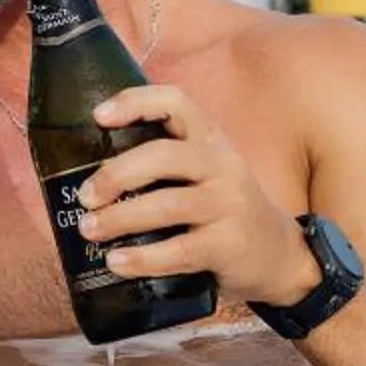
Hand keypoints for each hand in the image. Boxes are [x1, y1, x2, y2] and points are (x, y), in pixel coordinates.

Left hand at [77, 86, 321, 305]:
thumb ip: (163, 166)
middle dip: (116, 174)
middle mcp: (223, 165)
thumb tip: (88, 177)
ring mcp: (229, 205)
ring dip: (120, 218)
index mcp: (210, 140)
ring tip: (90, 230)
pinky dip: (143, 258)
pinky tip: (117, 262)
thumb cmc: (224, 210)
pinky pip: (179, 250)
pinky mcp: (230, 245)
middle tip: (85, 197)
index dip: (136, 103)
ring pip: (167, 205)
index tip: (99, 116)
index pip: (176, 102)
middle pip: (164, 155)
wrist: (280, 256)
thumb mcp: (206, 174)